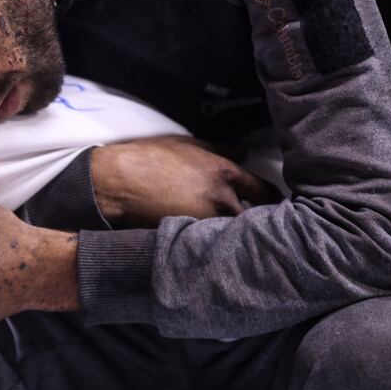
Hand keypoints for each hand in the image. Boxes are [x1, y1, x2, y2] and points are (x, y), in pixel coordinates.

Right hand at [91, 136, 280, 227]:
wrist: (119, 181)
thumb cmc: (150, 157)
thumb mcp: (188, 145)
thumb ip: (221, 150)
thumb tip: (244, 152)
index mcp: (223, 173)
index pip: (264, 191)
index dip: (271, 199)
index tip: (271, 204)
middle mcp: (220, 199)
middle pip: (254, 219)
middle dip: (257, 222)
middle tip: (257, 224)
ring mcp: (204, 221)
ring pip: (233, 234)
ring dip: (236, 235)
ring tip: (236, 237)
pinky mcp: (188, 237)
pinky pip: (210, 243)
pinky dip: (214, 244)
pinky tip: (211, 243)